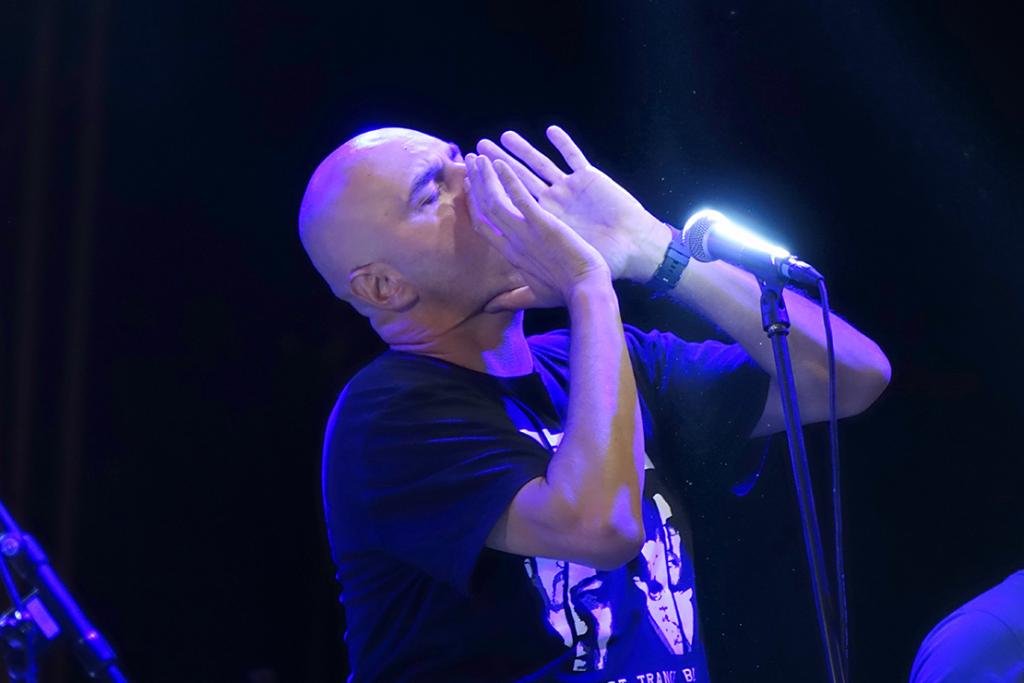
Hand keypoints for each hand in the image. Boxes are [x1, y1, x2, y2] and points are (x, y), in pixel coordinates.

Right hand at [464, 153, 609, 311]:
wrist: (588, 292)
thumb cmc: (564, 295)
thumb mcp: (533, 296)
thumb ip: (510, 298)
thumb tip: (489, 309)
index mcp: (511, 254)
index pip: (484, 225)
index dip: (474, 204)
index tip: (469, 186)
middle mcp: (513, 241)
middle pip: (485, 208)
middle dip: (476, 183)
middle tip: (469, 161)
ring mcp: (526, 232)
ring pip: (496, 201)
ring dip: (485, 177)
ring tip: (478, 155)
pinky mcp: (543, 225)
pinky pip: (521, 198)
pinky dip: (509, 181)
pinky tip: (500, 163)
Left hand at [476, 126, 668, 281]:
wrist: (628, 256)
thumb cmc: (584, 275)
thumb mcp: (540, 290)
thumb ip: (515, 293)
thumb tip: (488, 307)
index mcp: (534, 227)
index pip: (500, 209)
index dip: (481, 197)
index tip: (466, 185)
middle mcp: (548, 205)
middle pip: (514, 182)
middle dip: (491, 169)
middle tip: (473, 152)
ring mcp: (568, 192)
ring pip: (539, 164)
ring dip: (520, 150)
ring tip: (502, 137)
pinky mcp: (589, 181)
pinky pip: (573, 159)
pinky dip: (563, 145)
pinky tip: (550, 132)